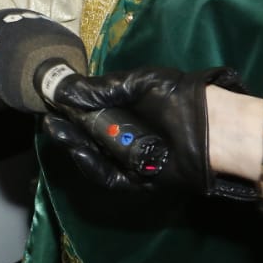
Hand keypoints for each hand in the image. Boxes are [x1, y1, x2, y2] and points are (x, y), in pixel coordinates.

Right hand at [44, 66, 253, 198]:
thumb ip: (103, 88)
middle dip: (69, 129)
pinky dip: (93, 166)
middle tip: (51, 120)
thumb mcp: (138, 83)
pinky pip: (111, 177)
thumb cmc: (178, 97)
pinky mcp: (139, 180)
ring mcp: (132, 159)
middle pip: (89, 137)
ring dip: (75, 145)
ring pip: (96, 157)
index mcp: (127, 113)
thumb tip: (65, 91)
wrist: (211, 124)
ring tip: (57, 131)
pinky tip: (79, 150)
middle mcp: (127, 137)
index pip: (92, 114)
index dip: (73, 110)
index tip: (54, 101)